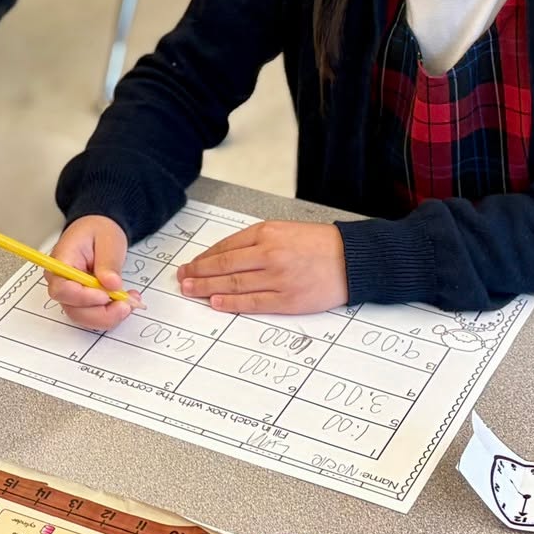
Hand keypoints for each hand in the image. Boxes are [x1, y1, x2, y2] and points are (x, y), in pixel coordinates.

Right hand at [46, 216, 141, 328]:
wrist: (99, 230)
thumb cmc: (99, 230)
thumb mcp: (108, 240)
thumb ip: (108, 262)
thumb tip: (111, 284)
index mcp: (61, 261)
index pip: (61, 289)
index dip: (82, 297)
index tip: (105, 295)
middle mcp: (61, 281)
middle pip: (73, 309)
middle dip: (101, 313)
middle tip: (126, 304)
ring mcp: (70, 294)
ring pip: (85, 317)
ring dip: (109, 315)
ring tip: (129, 300)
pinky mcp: (82, 301)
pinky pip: (94, 315)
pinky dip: (111, 314)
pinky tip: (125, 301)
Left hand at [177, 220, 348, 314]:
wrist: (350, 259)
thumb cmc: (318, 244)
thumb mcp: (283, 230)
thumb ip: (255, 241)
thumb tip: (225, 255)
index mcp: (266, 233)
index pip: (225, 247)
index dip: (204, 258)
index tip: (190, 264)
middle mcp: (269, 254)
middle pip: (224, 265)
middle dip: (198, 273)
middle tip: (182, 279)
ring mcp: (278, 278)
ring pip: (234, 284)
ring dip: (208, 288)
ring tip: (191, 291)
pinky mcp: (288, 299)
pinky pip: (253, 302)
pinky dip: (232, 303)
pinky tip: (216, 303)